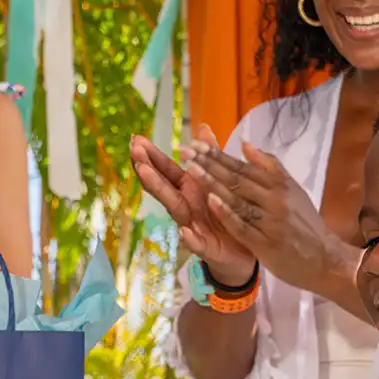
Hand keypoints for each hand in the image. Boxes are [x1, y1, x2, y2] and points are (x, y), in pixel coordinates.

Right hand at [130, 128, 253, 285]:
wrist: (244, 250)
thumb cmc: (226, 215)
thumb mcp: (220, 182)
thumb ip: (209, 158)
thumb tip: (202, 128)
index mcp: (190, 190)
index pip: (167, 170)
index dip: (152, 156)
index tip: (136, 140)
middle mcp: (186, 206)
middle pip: (164, 186)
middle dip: (148, 168)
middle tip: (134, 151)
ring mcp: (192, 227)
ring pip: (174, 208)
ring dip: (159, 190)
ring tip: (145, 173)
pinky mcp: (207, 247)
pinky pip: (197, 243)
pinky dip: (190, 238)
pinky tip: (184, 232)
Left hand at [188, 141, 357, 297]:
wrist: (326, 259)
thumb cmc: (305, 224)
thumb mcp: (293, 191)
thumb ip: (270, 168)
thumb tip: (245, 144)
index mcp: (280, 185)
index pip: (243, 167)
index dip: (218, 155)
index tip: (196, 144)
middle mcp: (275, 199)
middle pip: (237, 179)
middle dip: (209, 164)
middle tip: (186, 151)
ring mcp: (270, 221)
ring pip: (237, 199)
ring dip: (213, 183)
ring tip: (191, 169)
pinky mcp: (266, 243)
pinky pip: (242, 226)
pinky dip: (227, 213)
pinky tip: (210, 201)